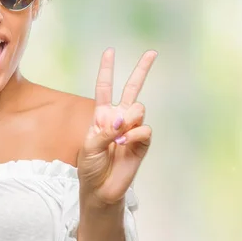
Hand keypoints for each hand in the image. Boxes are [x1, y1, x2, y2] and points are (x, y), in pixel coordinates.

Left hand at [78, 48, 156, 205]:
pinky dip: (134, 135)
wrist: (101, 189)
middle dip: (142, 70)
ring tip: (119, 137)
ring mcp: (132, 129)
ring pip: (139, 108)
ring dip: (129, 119)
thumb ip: (105, 131)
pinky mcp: (143, 143)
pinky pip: (144, 129)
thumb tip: (123, 121)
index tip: (110, 51)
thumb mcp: (89, 146)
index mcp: (102, 115)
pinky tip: (125, 144)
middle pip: (132, 89)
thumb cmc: (90, 167)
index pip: (105, 87)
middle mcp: (119, 118)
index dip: (107, 69)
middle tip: (152, 53)